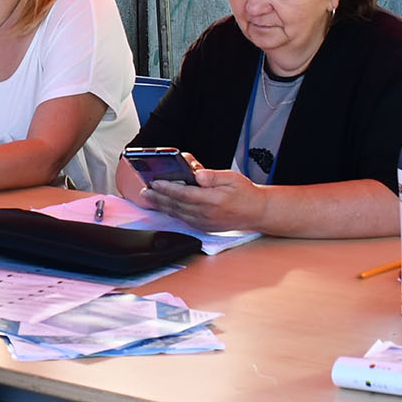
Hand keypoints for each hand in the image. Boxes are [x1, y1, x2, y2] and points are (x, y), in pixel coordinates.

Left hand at [137, 163, 262, 231]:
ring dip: (161, 205)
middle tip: (144, 190)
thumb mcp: (231, 177)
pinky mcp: (204, 227)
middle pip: (176, 205)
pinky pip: (183, 219)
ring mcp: (204, 222)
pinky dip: (171, 212)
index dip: (167, 188)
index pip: (183, 193)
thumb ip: (212, 176)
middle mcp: (206, 213)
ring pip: (177, 213)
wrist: (257, 212)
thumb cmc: (245, 194)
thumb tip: (197, 174)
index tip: (155, 182)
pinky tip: (164, 207)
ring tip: (149, 198)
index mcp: (212, 200)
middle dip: (158, 197)